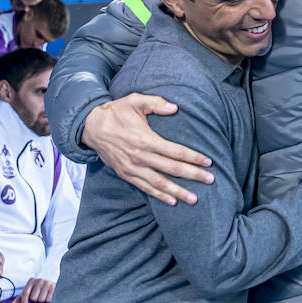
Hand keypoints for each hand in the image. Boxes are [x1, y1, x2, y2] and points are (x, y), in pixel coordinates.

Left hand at [16, 277, 55, 302]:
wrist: (52, 286)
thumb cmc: (39, 291)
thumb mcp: (30, 292)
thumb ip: (21, 298)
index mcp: (31, 281)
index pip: (25, 292)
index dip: (24, 302)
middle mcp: (39, 280)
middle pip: (33, 297)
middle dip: (35, 301)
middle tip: (38, 298)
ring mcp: (47, 283)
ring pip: (40, 299)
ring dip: (41, 302)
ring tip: (43, 297)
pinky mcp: (53, 287)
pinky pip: (48, 299)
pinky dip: (47, 301)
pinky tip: (48, 297)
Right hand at [83, 94, 212, 204]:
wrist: (91, 127)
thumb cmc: (116, 112)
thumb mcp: (135, 101)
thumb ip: (156, 103)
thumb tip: (174, 107)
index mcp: (146, 139)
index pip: (175, 152)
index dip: (193, 157)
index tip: (208, 162)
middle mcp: (140, 156)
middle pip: (172, 169)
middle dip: (193, 175)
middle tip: (210, 180)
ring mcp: (132, 168)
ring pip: (160, 183)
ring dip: (178, 192)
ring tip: (194, 199)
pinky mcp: (126, 174)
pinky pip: (145, 187)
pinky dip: (159, 195)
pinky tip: (172, 201)